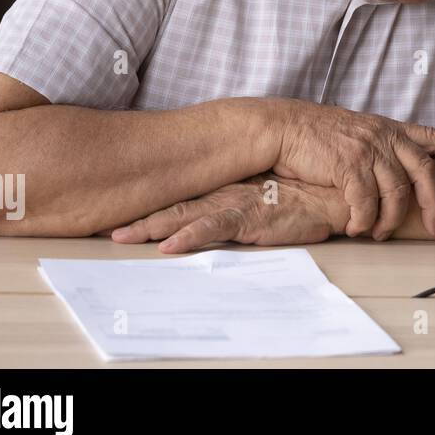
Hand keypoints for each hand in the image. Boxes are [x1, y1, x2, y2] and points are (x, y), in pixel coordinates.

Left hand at [111, 174, 346, 252]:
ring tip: (122, 236)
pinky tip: (169, 247)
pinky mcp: (250, 218)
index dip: (147, 203)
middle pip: (171, 205)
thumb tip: (213, 210)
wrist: (333, 193)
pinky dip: (190, 238)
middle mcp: (222, 193)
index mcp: (223, 188)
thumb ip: (240, 201)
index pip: (178, 196)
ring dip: (151, 227)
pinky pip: (214, 229)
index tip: (116, 210)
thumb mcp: (265, 197)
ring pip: (183, 216)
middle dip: (136, 216)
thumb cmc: (303, 196)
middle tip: (100, 225)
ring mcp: (234, 204)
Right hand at [274, 102, 434, 238]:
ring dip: (391, 220)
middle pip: (425, 172)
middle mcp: (385, 136)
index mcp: (391, 128)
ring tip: (380, 233)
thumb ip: (384, 147)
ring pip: (396, 193)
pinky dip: (364, 221)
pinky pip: (366, 203)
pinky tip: (357, 228)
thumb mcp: (360, 132)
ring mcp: (368, 149)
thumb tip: (401, 172)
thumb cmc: (319, 135)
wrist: (284, 128)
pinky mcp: (348, 165)